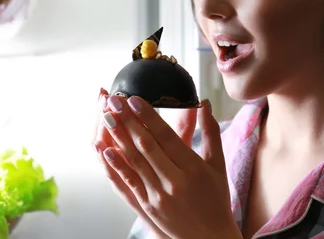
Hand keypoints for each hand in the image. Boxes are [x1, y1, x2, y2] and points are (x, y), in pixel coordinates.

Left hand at [101, 95, 240, 238]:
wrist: (209, 238)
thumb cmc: (216, 199)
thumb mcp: (218, 165)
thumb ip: (211, 132)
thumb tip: (204, 104)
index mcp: (193, 168)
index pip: (166, 136)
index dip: (148, 116)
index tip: (134, 99)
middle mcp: (175, 182)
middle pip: (146, 146)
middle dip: (128, 121)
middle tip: (115, 101)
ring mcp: (158, 196)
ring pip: (134, 161)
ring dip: (118, 137)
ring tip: (107, 117)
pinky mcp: (148, 207)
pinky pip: (128, 183)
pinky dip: (116, 166)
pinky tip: (106, 151)